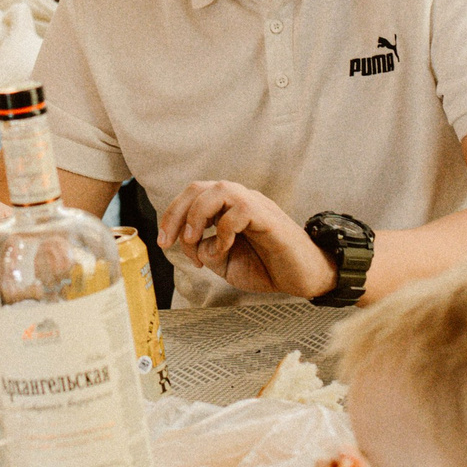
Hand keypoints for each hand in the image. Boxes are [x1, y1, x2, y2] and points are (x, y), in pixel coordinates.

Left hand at [156, 182, 331, 298]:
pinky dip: (224, 231)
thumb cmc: (267, 267)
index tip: (163, 241)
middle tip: (169, 242)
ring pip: (219, 189)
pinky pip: (241, 210)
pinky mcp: (269, 217)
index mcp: (227, 209)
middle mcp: (240, 201)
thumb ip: (205, 251)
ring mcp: (256, 206)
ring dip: (198, 215)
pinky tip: (226, 250)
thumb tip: (192, 244)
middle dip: (177, 213)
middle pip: (200, 188)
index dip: (172, 215)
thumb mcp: (225, 263)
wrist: (302, 278)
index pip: (193, 196)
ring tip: (193, 241)